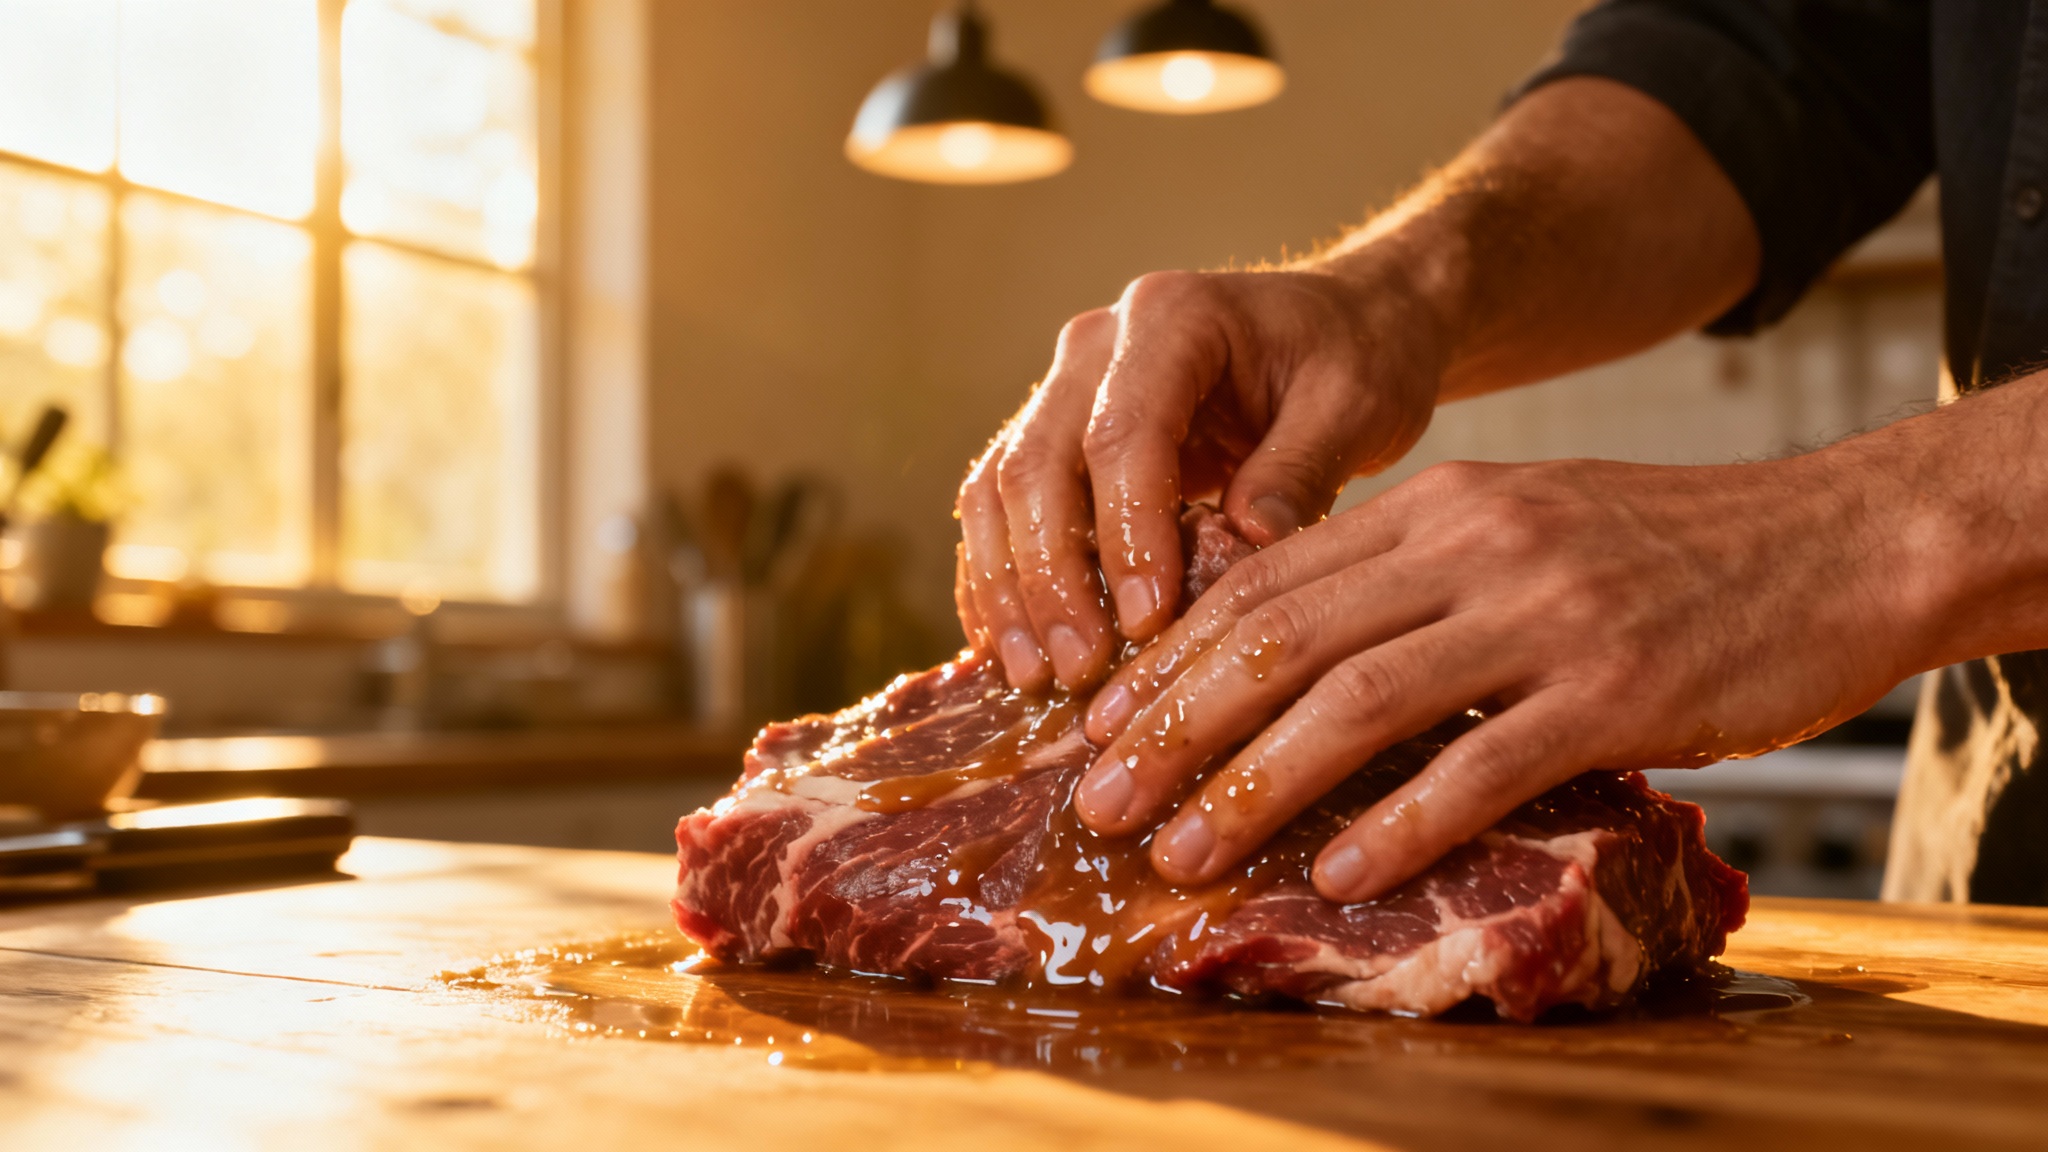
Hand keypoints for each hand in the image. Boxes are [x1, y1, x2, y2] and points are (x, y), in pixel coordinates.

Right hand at [954, 265, 1447, 691]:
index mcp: (1172, 318)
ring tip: (1038, 677)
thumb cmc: (1353, 362)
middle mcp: (1096, 344)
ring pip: (998, 489)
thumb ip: (1300, 468)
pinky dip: (999, 581)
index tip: (1146, 621)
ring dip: (1009, 589)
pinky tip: (1014, 651)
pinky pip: (999, 509)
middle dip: (1051, 577)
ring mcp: (1063, 388)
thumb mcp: (1354, 406)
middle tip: (1080, 670)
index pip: (1122, 434)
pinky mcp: (1053, 437)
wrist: (1339, 329)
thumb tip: (1248, 543)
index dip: (1125, 533)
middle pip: (1037, 463)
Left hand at [1069, 452, 1915, 901]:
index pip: (1263, 581)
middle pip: (1282, 639)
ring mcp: (1543, 614)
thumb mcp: (1517, 523)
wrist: (1831, 541)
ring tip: (1182, 854)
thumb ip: (1408, 572)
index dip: (1170, 658)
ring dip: (1252, 786)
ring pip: (1358, 701)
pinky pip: (1483, 762)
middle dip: (1173, 728)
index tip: (1100, 724)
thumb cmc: (1661, 549)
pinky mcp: (1615, 690)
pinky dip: (1402, 822)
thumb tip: (1288, 651)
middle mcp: (1472, 546)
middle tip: (1098, 802)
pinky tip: (1340, 871)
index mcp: (1434, 504)